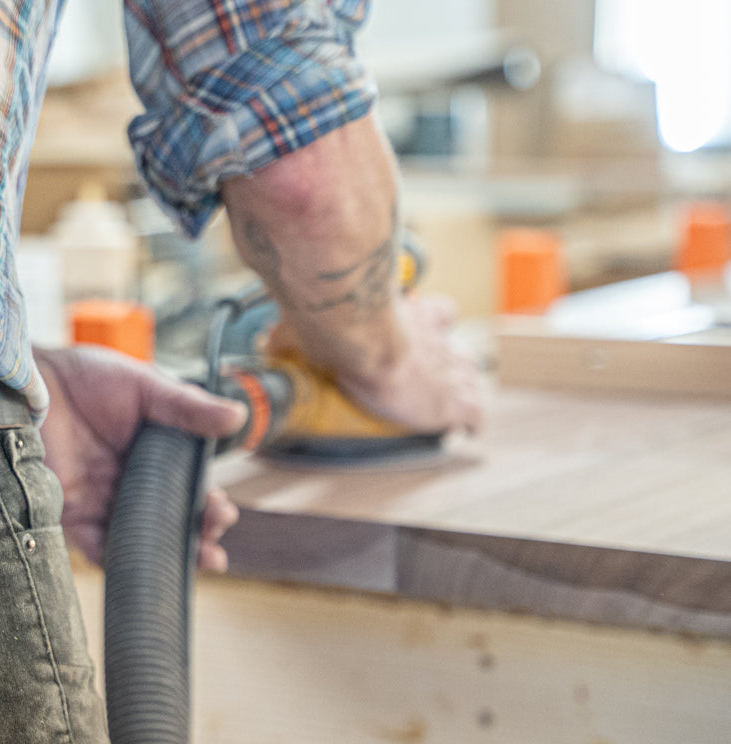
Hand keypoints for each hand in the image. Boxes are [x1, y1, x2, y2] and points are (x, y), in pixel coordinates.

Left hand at [35, 345, 247, 570]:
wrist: (32, 382)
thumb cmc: (87, 377)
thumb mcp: (145, 386)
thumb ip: (187, 407)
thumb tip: (238, 417)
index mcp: (153, 456)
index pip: (189, 490)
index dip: (209, 506)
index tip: (223, 512)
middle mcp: (130, 483)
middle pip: (170, 521)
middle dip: (198, 536)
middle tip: (214, 542)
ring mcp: (101, 501)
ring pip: (141, 540)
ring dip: (169, 554)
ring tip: (199, 561)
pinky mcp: (70, 513)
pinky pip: (97, 547)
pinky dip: (121, 562)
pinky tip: (145, 569)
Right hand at [270, 292, 483, 434]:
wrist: (359, 339)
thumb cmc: (336, 325)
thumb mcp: (314, 324)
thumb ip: (296, 331)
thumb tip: (267, 340)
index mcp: (415, 313)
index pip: (439, 313)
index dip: (432, 325)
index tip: (418, 337)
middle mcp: (439, 337)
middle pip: (458, 347)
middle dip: (447, 363)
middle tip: (429, 377)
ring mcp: (451, 368)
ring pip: (469, 379)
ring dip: (458, 392)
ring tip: (442, 406)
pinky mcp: (455, 401)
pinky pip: (475, 414)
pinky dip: (469, 422)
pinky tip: (464, 430)